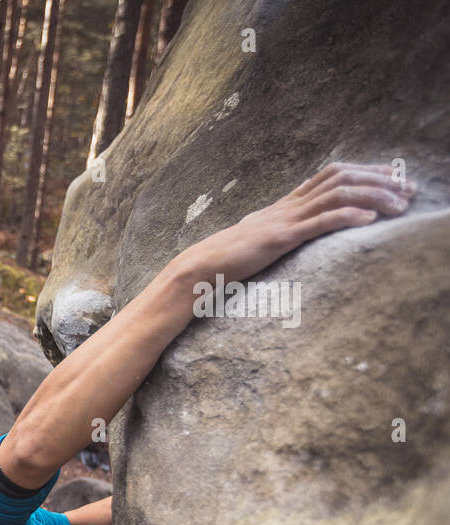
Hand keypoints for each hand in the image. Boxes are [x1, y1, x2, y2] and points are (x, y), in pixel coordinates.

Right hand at [178, 162, 416, 284]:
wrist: (198, 268)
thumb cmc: (225, 261)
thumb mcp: (259, 242)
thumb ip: (280, 233)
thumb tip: (294, 236)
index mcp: (284, 205)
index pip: (331, 175)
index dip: (367, 171)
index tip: (395, 178)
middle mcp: (287, 206)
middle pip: (340, 178)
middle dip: (380, 180)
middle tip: (410, 189)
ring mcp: (283, 220)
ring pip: (336, 195)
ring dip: (373, 196)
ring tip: (400, 205)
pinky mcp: (279, 238)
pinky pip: (319, 222)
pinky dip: (347, 216)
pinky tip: (370, 219)